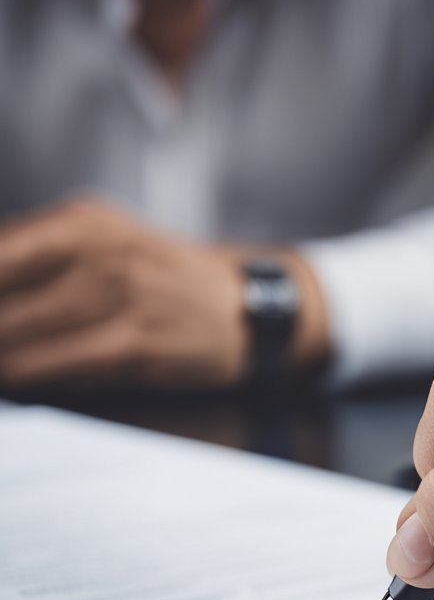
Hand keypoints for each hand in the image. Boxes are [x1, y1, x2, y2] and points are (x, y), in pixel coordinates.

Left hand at [0, 198, 326, 388]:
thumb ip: (33, 256)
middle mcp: (98, 251)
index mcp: (81, 220)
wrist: (244, 309)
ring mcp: (119, 298)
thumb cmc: (163, 279)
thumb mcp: (103, 241)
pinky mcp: (135, 346)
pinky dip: (19, 374)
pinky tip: (7, 378)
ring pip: (14, 332)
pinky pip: (53, 364)